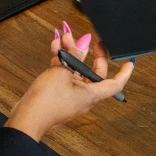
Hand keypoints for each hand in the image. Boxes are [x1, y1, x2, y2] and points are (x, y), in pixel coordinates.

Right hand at [5, 26, 133, 141]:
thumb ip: (74, 55)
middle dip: (89, 54)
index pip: (116, 83)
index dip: (124, 72)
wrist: (27, 117)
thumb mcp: (63, 72)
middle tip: (88, 40)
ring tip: (65, 37)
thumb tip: (82, 44)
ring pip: (75, 71)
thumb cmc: (47, 101)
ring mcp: (70, 95)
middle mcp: (84, 96)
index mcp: (92, 94)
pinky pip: (63, 75)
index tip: (129, 62)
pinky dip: (60, 62)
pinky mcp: (57, 95)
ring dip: (70, 53)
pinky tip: (55, 47)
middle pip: (93, 73)